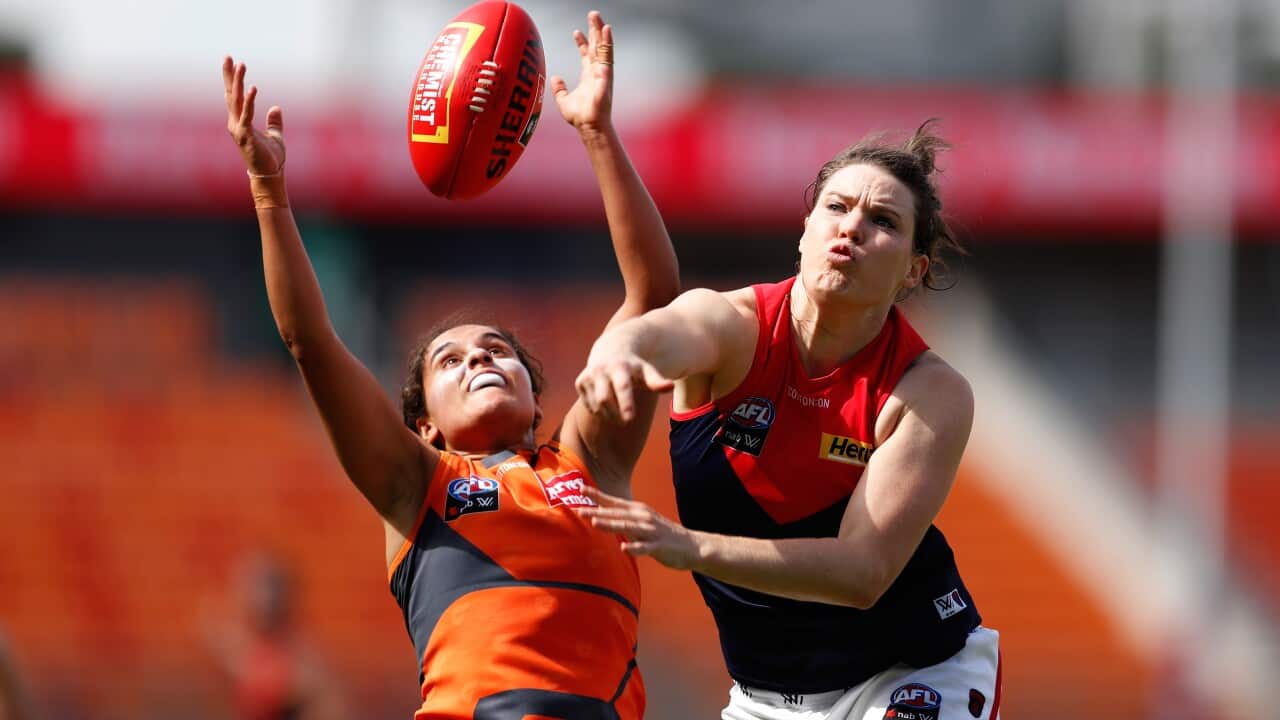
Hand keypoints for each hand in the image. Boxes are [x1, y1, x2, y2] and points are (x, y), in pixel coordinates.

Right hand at [223, 56, 285, 175]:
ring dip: (238, 82)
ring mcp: (239, 129)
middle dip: (229, 75)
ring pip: (237, 101)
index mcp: (240, 121)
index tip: (231, 62)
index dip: (231, 79)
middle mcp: (235, 123)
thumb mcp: (275, 136)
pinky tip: (253, 87)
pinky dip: (250, 101)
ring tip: (241, 65)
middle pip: (230, 94)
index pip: (234, 96)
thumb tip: (276, 108)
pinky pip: (247, 114)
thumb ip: (274, 122)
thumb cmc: (271, 158)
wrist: (270, 176)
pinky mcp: (247, 136)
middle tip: (228, 56)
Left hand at [550, 10, 613, 136]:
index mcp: (588, 76)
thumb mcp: (563, 100)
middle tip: (592, 14)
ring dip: (602, 33)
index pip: (586, 54)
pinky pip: (607, 57)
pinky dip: (608, 44)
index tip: (576, 31)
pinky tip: (607, 31)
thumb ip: (559, 89)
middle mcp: (597, 72)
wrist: (588, 127)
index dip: (582, 42)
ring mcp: (603, 74)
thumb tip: (555, 77)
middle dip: (594, 30)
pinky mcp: (606, 78)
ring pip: (603, 49)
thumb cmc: (579, 117)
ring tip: (600, 19)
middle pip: (597, 46)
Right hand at [574, 344, 673, 421]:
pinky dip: (598, 409)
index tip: (630, 420)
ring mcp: (588, 375)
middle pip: (605, 399)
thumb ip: (656, 381)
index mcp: (620, 366)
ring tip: (618, 412)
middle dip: (615, 414)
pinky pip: (589, 405)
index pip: (622, 387)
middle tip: (627, 422)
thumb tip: (670, 386)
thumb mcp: (646, 371)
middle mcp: (601, 369)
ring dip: (608, 414)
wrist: (612, 348)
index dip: (625, 404)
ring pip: (596, 405)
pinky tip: (607, 403)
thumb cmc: (634, 366)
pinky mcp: (580, 381)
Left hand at [578, 486, 698, 569]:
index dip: (598, 495)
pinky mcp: (659, 546)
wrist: (692, 546)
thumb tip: (602, 516)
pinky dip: (635, 547)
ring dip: (611, 525)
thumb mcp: (643, 522)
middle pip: (617, 514)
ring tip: (595, 523)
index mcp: (638, 511)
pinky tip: (624, 548)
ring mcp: (652, 532)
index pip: (614, 502)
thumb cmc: (663, 534)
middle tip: (579, 510)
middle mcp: (644, 518)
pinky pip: (645, 548)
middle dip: (597, 511)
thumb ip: (624, 519)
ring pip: (628, 527)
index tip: (581, 488)